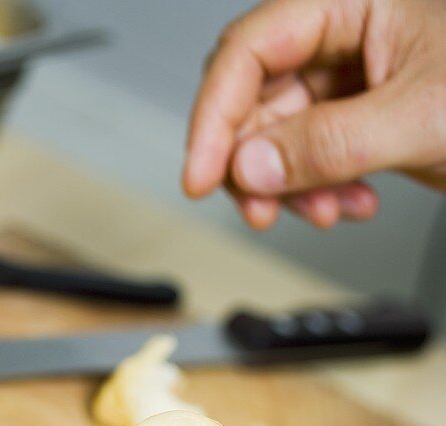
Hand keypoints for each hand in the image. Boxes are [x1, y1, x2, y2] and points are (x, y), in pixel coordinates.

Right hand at [183, 0, 445, 228]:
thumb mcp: (417, 115)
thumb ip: (328, 142)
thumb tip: (250, 165)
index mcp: (351, 1)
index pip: (251, 51)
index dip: (215, 116)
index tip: (201, 175)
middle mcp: (344, 35)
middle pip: (256, 98)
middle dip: (253, 162)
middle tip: (258, 209)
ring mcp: (353, 80)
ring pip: (281, 137)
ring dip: (292, 186)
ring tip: (325, 211)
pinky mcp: (364, 120)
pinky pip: (314, 157)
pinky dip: (321, 190)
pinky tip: (350, 202)